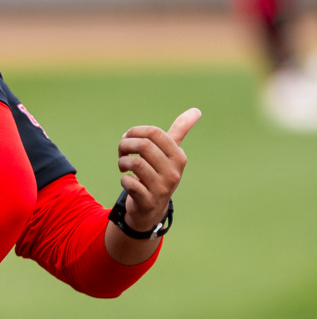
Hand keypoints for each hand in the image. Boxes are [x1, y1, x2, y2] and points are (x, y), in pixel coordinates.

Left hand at [117, 108, 199, 232]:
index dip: (135, 131)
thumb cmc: (158, 174)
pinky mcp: (149, 201)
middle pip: (143, 146)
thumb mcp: (170, 154)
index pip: (155, 133)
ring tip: (123, 166)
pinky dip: (124, 180)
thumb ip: (179, 132)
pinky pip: (130, 183)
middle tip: (122, 152)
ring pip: (135, 164)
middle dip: (125, 145)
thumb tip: (196, 110)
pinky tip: (127, 181)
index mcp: (178, 156)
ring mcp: (162, 187)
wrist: (152, 208)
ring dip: (122, 162)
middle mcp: (174, 171)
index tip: (128, 138)